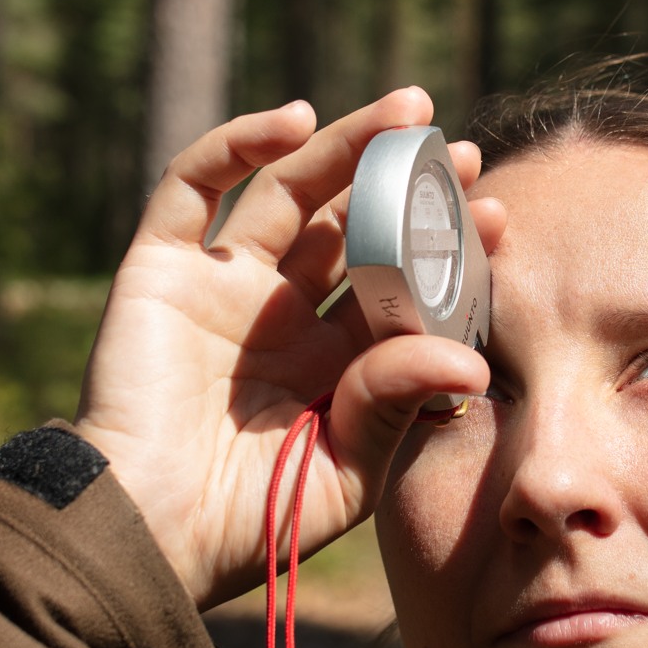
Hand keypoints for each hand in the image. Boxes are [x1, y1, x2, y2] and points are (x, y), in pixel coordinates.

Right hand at [71, 89, 507, 608]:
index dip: (443, 250)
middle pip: (350, 224)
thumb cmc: (248, 521)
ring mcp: (221, 285)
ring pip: (288, 190)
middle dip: (405, 184)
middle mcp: (279, 315)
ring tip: (407, 112)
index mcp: (330, 363)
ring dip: (345, 144)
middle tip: (463, 151)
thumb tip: (471, 357)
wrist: (149, 535)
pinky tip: (295, 120)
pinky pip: (195, 187)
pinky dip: (239, 144)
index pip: (397, 285)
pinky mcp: (161, 268)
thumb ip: (399, 403)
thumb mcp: (346, 468)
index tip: (498, 217)